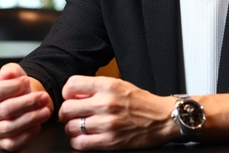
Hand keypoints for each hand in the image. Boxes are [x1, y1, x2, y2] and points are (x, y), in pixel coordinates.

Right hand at [0, 63, 52, 151]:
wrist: (20, 97)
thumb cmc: (15, 86)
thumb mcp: (13, 72)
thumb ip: (10, 71)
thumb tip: (9, 74)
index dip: (13, 87)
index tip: (26, 81)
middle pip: (5, 110)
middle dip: (28, 103)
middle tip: (44, 97)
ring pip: (9, 128)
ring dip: (31, 119)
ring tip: (45, 111)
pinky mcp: (0, 141)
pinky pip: (12, 143)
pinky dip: (27, 135)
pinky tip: (37, 125)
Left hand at [58, 76, 177, 149]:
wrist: (162, 118)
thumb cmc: (142, 102)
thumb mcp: (120, 85)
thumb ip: (97, 88)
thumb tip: (74, 95)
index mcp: (108, 86)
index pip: (71, 85)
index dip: (67, 92)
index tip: (71, 97)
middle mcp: (106, 103)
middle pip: (67, 108)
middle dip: (66, 113)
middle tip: (72, 114)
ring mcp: (107, 123)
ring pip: (71, 127)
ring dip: (72, 128)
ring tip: (80, 126)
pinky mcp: (110, 141)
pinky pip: (80, 143)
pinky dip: (77, 141)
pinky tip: (85, 137)